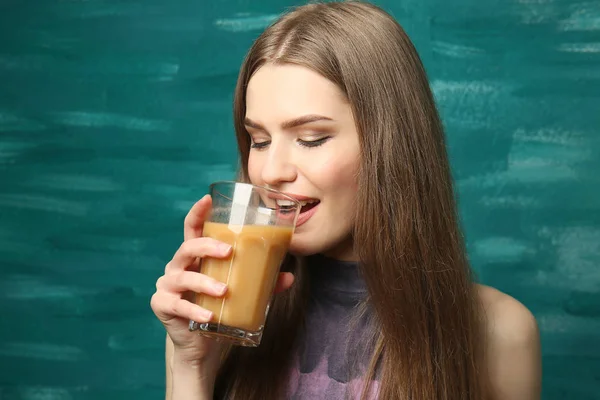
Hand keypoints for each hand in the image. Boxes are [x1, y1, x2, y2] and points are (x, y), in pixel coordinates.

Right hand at [150, 195, 294, 364]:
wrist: (200, 343)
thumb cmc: (218, 307)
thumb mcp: (240, 291)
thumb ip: (263, 282)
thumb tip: (289, 277)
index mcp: (196, 257)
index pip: (192, 228)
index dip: (198, 212)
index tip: (207, 198)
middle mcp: (178, 266)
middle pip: (187, 247)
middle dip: (207, 246)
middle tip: (229, 251)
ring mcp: (168, 285)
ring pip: (183, 277)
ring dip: (204, 283)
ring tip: (224, 291)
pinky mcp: (162, 305)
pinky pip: (178, 305)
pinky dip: (195, 311)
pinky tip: (209, 317)